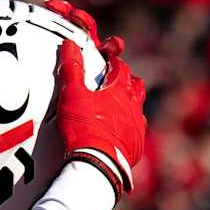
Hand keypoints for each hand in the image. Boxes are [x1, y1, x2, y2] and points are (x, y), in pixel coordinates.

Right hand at [54, 34, 145, 196]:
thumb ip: (72, 68)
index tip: (106, 63)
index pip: (120, 68)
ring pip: (138, 108)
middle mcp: (134, 106)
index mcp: (120, 90)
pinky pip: (137, 131)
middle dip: (126, 81)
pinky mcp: (137, 145)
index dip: (112, 63)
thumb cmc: (85, 127)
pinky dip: (130, 126)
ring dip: (130, 103)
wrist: (98, 163)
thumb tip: (70, 45)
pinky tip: (122, 130)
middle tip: (114, 83)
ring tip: (119, 106)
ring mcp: (137, 127)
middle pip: (135, 86)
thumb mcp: (72, 94)